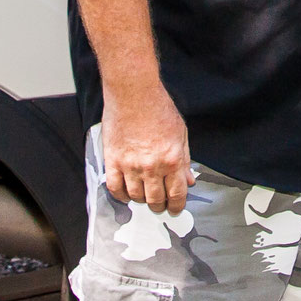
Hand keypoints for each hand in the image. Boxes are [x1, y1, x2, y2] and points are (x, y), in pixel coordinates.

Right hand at [101, 84, 194, 214]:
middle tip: (159, 204)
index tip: (175, 208)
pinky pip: (114, 187)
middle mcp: (152, 166)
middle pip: (155, 199)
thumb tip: (188, 179)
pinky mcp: (113, 160)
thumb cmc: (158, 108)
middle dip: (159, 205)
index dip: (177, 206)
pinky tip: (125, 193)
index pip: (176, 194)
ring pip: (135, 196)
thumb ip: (185, 159)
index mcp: (172, 160)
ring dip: (141, 200)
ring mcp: (130, 165)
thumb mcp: (181, 133)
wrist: (133, 93)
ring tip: (143, 196)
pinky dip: (120, 195)